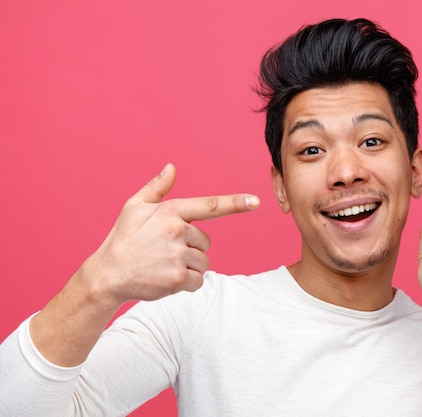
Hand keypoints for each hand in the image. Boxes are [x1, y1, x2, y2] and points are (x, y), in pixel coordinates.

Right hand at [80, 163, 259, 306]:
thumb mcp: (134, 208)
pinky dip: (187, 283)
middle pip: (206, 242)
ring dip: (189, 267)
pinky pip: (198, 281)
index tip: (255, 201)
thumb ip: (156, 188)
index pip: (210, 205)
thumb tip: (171, 168)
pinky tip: (166, 279)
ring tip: (163, 265)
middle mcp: (177, 231)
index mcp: (170, 211)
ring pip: (204, 262)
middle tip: (164, 252)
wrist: (107, 276)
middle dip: (191, 248)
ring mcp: (178, 255)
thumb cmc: (122, 239)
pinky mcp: (178, 278)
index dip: (235, 203)